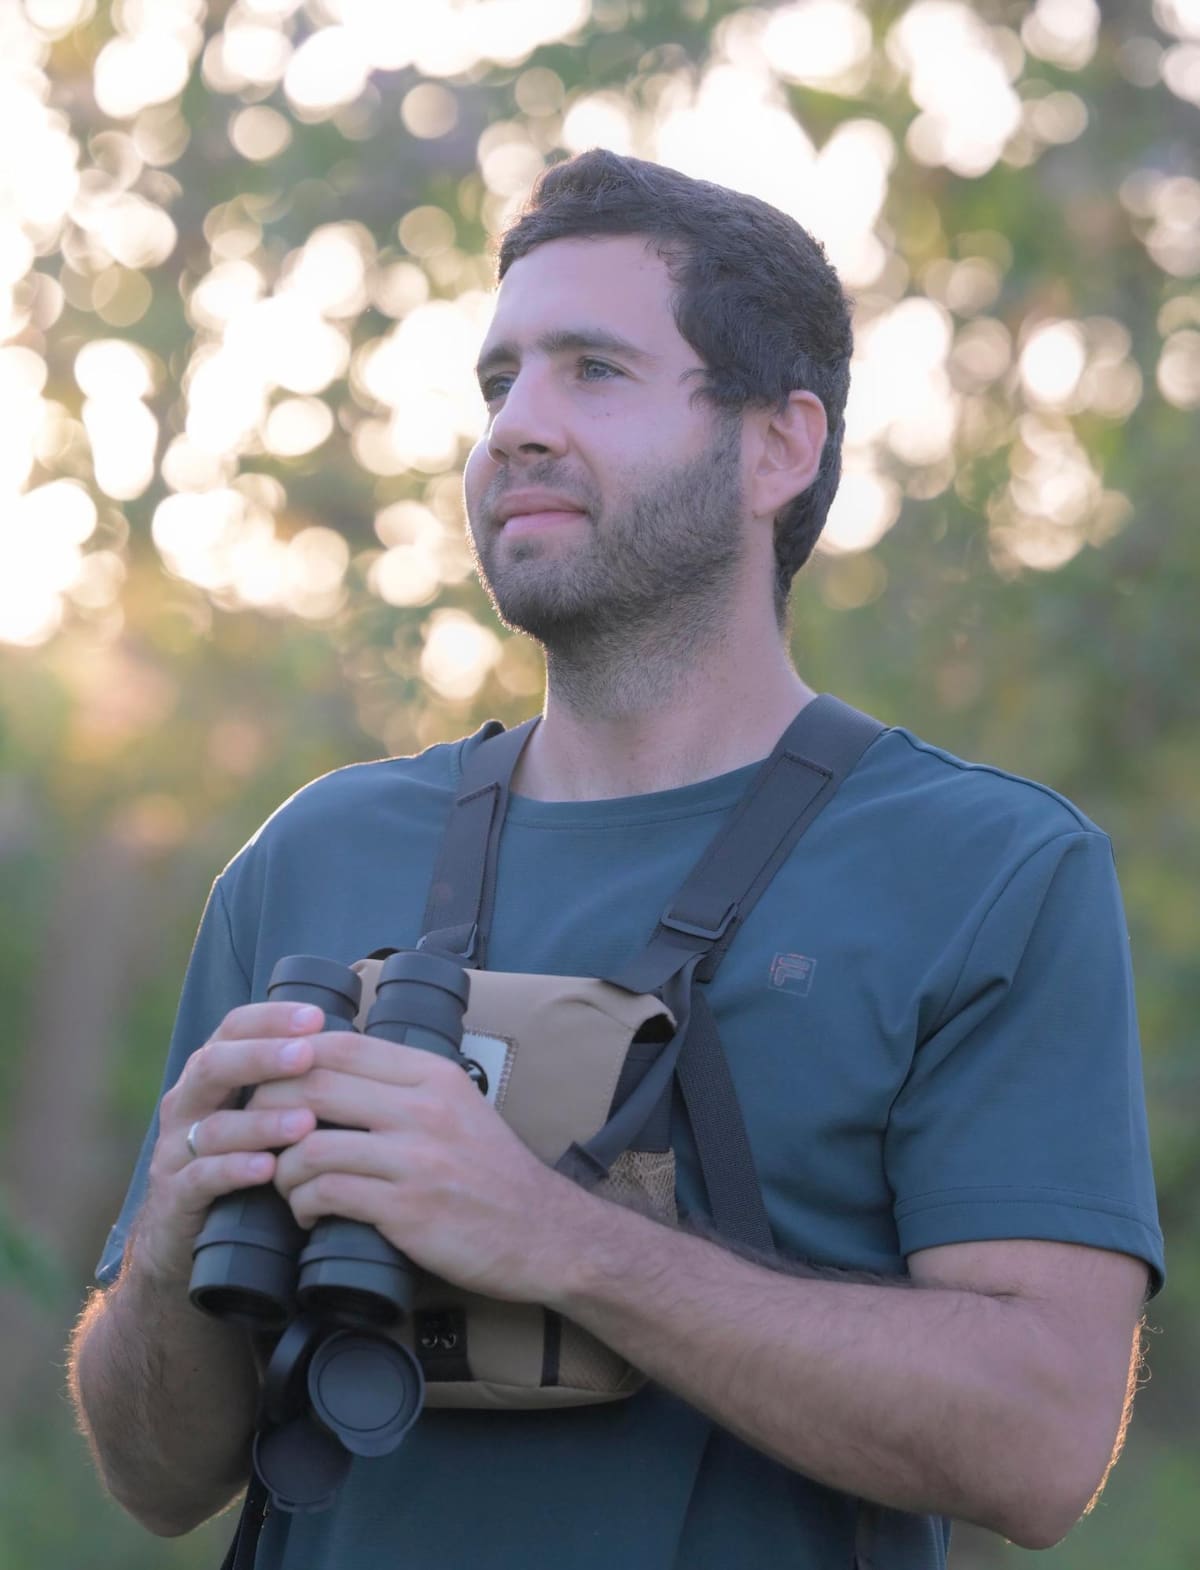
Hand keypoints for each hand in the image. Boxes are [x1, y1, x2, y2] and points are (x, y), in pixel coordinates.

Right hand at [133, 1004, 322, 1288]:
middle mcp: (187, 1105)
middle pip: (213, 1066)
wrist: (189, 1246)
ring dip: (260, 1122)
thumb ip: (295, 1082)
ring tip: (305, 1122)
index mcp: (211, 1076)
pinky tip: (266, 1169)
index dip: (271, 1019)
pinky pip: (200, 1179)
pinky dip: (233, 1171)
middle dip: (261, 1057)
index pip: (233, 1029)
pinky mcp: (174, 1198)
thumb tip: (362, 1046)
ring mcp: (175, 1152)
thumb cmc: (246, 1165)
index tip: (316, 1016)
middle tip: (306, 1055)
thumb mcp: (266, 1115)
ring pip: (212, 1126)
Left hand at [252, 1031, 594, 1304]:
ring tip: (284, 1183)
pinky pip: (327, 1193)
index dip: (288, 1060)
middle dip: (267, 1110)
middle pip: (313, 1085)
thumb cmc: (493, 1173)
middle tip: (256, 1134)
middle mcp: (423, 1107)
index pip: (339, 1045)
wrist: (544, 1233)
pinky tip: (307, 1213)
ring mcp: (415, 1157)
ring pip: (310, 1144)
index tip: (268, 1084)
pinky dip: (302, 1203)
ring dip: (280, 1169)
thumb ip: (405, 1086)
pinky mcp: (408, 1208)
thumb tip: (333, 1072)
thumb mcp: (458, 1106)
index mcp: (432, 1074)